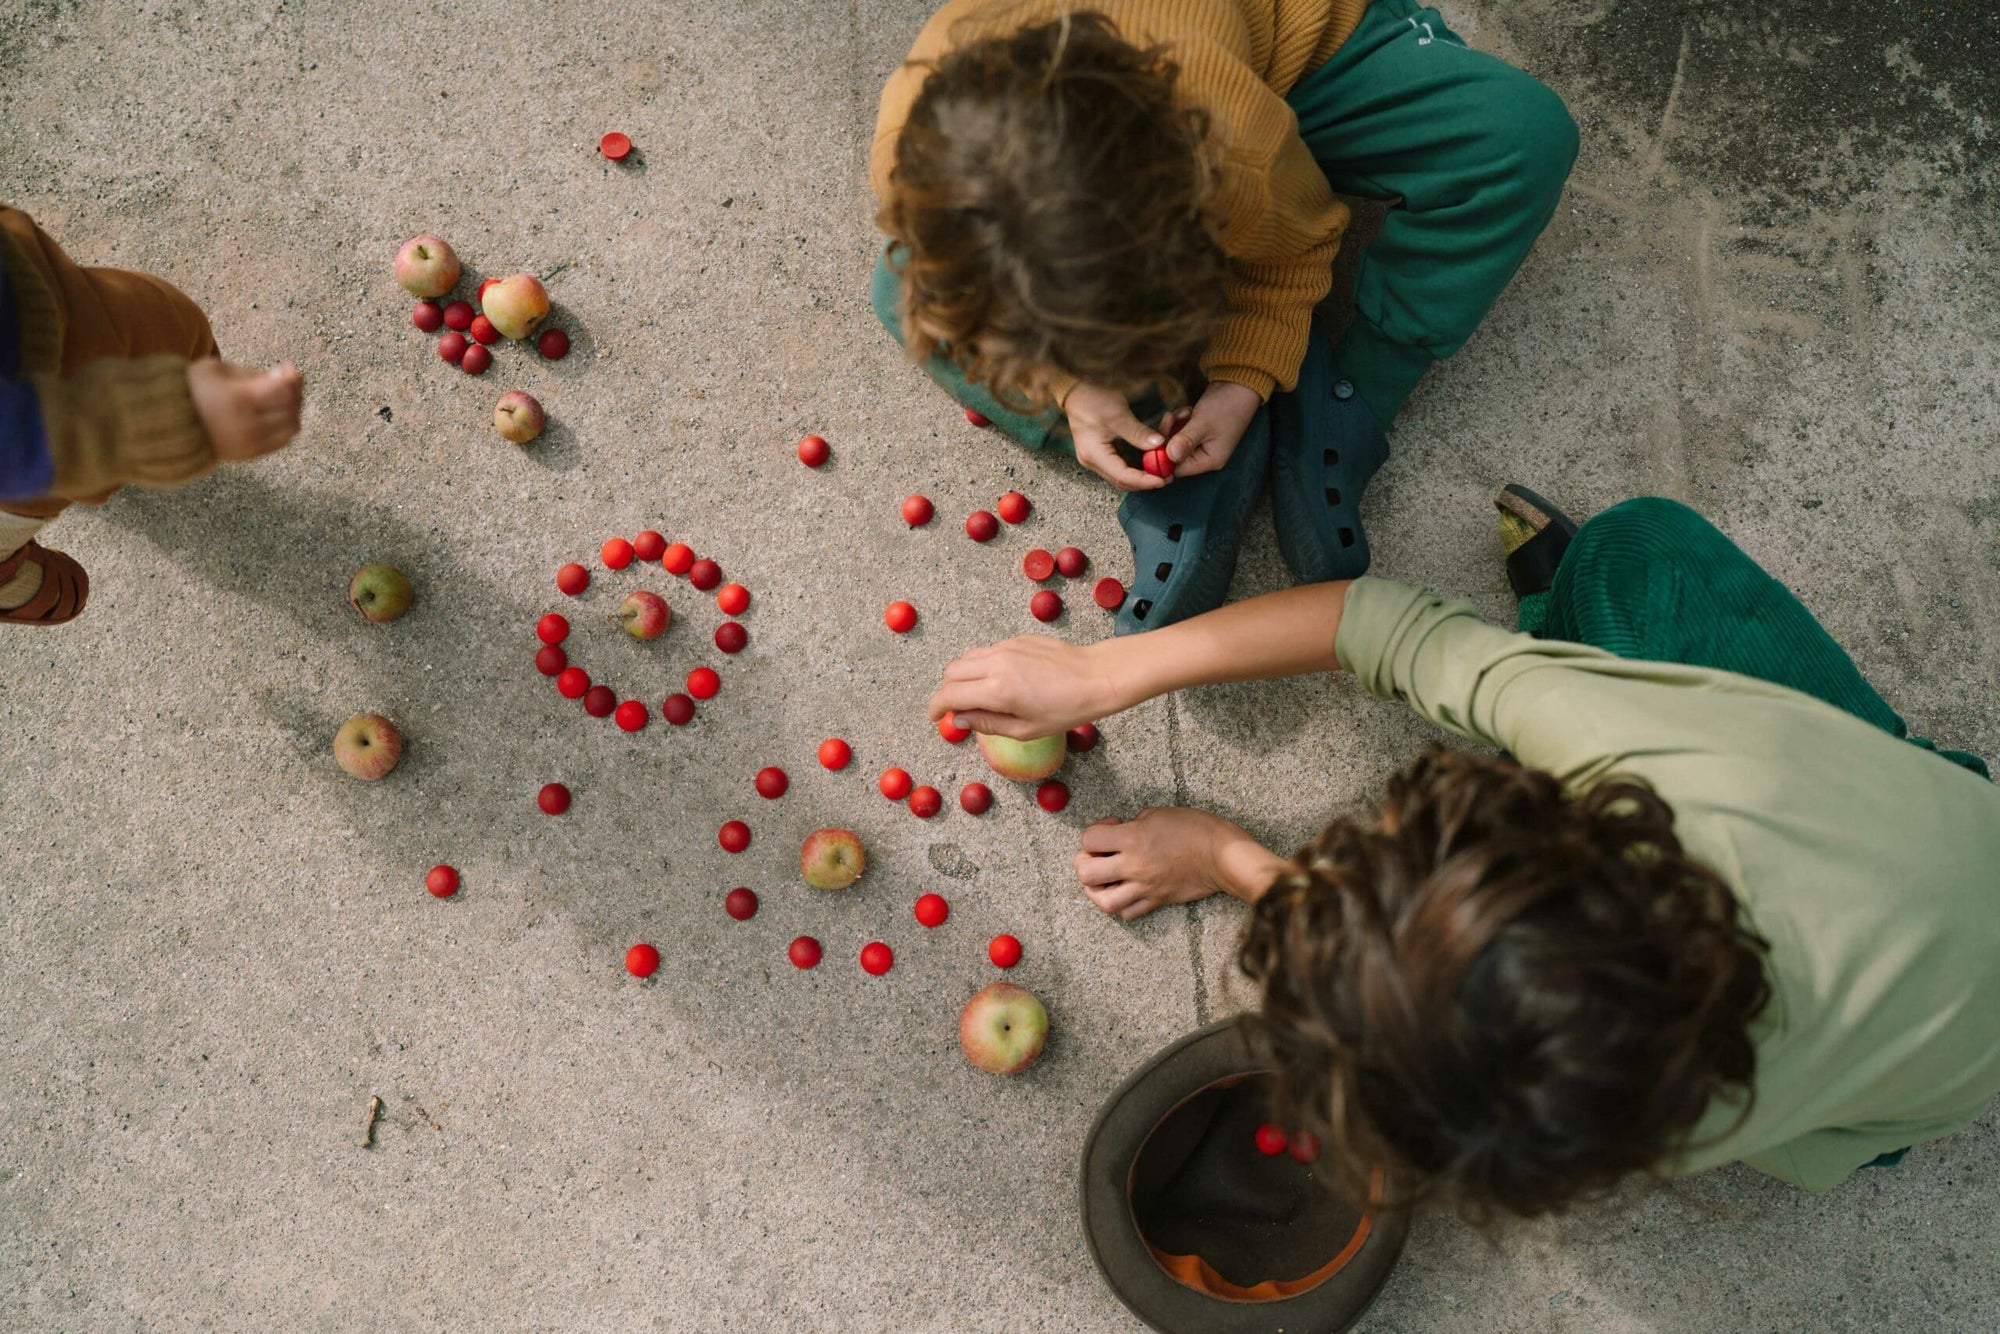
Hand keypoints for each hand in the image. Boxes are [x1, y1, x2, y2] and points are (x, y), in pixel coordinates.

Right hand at [188, 359, 303, 462]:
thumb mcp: (218, 370)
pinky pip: (281, 441)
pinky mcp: (248, 455)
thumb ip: (253, 374)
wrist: (166, 423)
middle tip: (285, 381)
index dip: (292, 377)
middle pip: (291, 409)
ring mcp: (249, 444)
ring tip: (279, 398)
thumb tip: (285, 375)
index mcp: (237, 401)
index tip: (286, 368)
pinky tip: (274, 414)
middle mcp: (246, 426)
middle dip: (294, 392)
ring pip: (291, 428)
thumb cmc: (193, 389)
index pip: (284, 391)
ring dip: (292, 410)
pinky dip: (284, 426)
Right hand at [927, 636, 1117, 739]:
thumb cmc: (1067, 709)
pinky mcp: (1017, 639)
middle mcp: (996, 663)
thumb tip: (958, 721)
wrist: (1096, 677)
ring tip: (979, 694)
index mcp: (997, 691)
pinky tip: (1003, 680)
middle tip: (959, 708)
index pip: (949, 695)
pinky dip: (984, 665)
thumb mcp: (1025, 729)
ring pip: (967, 657)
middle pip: (951, 672)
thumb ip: (986, 724)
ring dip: (964, 676)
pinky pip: (988, 651)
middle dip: (948, 691)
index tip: (936, 717)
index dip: (936, 708)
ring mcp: (1006, 647)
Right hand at [1065, 381, 1166, 491]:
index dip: (1144, 480)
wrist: (1077, 389)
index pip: (1122, 476)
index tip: (1164, 479)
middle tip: (1167, 476)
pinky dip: (1136, 466)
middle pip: (1122, 481)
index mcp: (1094, 455)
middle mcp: (1093, 461)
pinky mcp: (1101, 453)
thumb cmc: (1092, 399)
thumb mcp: (1118, 415)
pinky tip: (1150, 461)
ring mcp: (1096, 458)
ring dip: (1142, 475)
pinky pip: (1121, 466)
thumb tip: (1159, 445)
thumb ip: (1138, 433)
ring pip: (1122, 476)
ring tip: (1162, 470)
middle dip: (1145, 481)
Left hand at [1072, 810, 1284, 920]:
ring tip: (1104, 879)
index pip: (1089, 839)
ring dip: (1096, 890)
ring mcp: (1145, 887)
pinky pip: (1128, 913)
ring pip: (1103, 901)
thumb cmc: (1197, 829)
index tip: (1112, 826)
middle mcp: (1134, 866)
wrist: (1224, 856)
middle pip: (1086, 873)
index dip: (1095, 831)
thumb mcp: (1160, 813)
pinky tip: (1125, 890)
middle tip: (1098, 854)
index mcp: (1133, 839)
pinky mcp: (1157, 901)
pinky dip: (1120, 904)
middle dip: (1084, 862)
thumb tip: (1121, 832)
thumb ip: (1134, 824)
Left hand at [1162, 380, 1260, 476]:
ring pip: (1175, 441)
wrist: (1239, 385)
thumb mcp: (1203, 423)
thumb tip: (1169, 456)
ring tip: (1184, 412)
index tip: (1156, 440)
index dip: (1164, 458)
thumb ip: (1185, 441)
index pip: (1179, 469)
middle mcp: (1206, 456)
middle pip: (1174, 456)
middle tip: (1170, 418)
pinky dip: (1179, 421)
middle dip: (1169, 436)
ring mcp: (1202, 444)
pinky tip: (1188, 411)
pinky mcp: (1198, 433)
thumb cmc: (1226, 406)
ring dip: (1174, 426)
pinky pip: (1180, 432)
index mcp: (1210, 460)